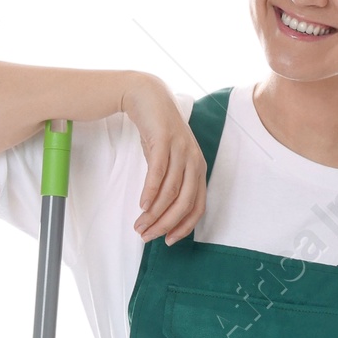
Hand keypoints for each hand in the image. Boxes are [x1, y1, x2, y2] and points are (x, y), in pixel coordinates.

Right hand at [122, 74, 207, 243]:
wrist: (148, 96)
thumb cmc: (156, 133)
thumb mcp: (166, 162)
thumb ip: (167, 184)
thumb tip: (159, 214)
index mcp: (198, 169)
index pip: (197, 206)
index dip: (184, 227)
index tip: (168, 241)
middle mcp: (194, 160)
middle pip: (184, 202)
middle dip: (165, 224)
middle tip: (147, 236)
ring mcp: (181, 149)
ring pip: (171, 190)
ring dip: (154, 212)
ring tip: (139, 225)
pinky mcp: (165, 139)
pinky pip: (159, 171)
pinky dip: (151, 191)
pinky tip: (143, 205)